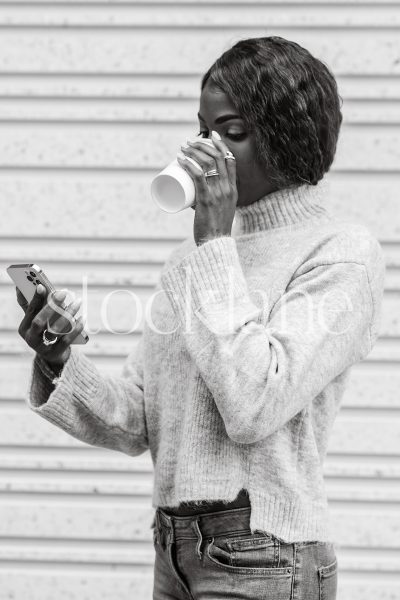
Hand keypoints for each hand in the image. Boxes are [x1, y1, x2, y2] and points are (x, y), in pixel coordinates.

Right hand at [16, 284, 84, 367]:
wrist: (52, 355)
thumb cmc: (44, 331)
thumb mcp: (35, 319)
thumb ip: (31, 305)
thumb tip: (21, 286)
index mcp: (24, 328)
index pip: (29, 311)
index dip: (35, 299)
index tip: (42, 286)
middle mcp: (31, 338)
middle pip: (39, 322)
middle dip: (51, 307)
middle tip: (62, 293)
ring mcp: (43, 348)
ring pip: (55, 330)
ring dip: (68, 314)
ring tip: (77, 302)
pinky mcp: (56, 353)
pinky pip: (67, 340)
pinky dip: (75, 328)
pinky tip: (82, 317)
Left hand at [177, 131, 237, 245]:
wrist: (216, 244)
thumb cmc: (215, 229)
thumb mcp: (219, 211)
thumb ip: (208, 202)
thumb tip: (191, 199)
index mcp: (233, 189)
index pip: (230, 160)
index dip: (221, 145)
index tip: (210, 137)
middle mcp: (227, 188)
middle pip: (217, 157)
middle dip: (202, 145)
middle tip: (188, 142)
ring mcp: (218, 193)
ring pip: (207, 164)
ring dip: (193, 151)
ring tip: (182, 148)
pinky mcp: (206, 200)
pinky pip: (198, 176)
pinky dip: (189, 165)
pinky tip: (180, 159)